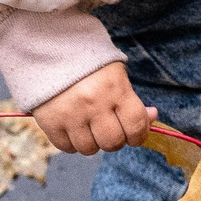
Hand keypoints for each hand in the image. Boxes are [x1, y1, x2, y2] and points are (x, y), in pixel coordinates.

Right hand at [34, 62, 157, 155]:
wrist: (51, 51)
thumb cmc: (90, 65)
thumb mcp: (117, 75)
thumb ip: (133, 100)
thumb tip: (151, 117)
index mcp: (115, 89)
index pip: (136, 126)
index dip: (139, 136)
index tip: (135, 134)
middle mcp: (94, 104)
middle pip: (113, 143)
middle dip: (115, 140)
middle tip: (110, 129)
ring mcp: (70, 115)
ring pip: (89, 149)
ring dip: (93, 142)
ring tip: (90, 127)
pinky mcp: (50, 122)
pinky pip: (66, 148)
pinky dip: (72, 143)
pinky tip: (74, 128)